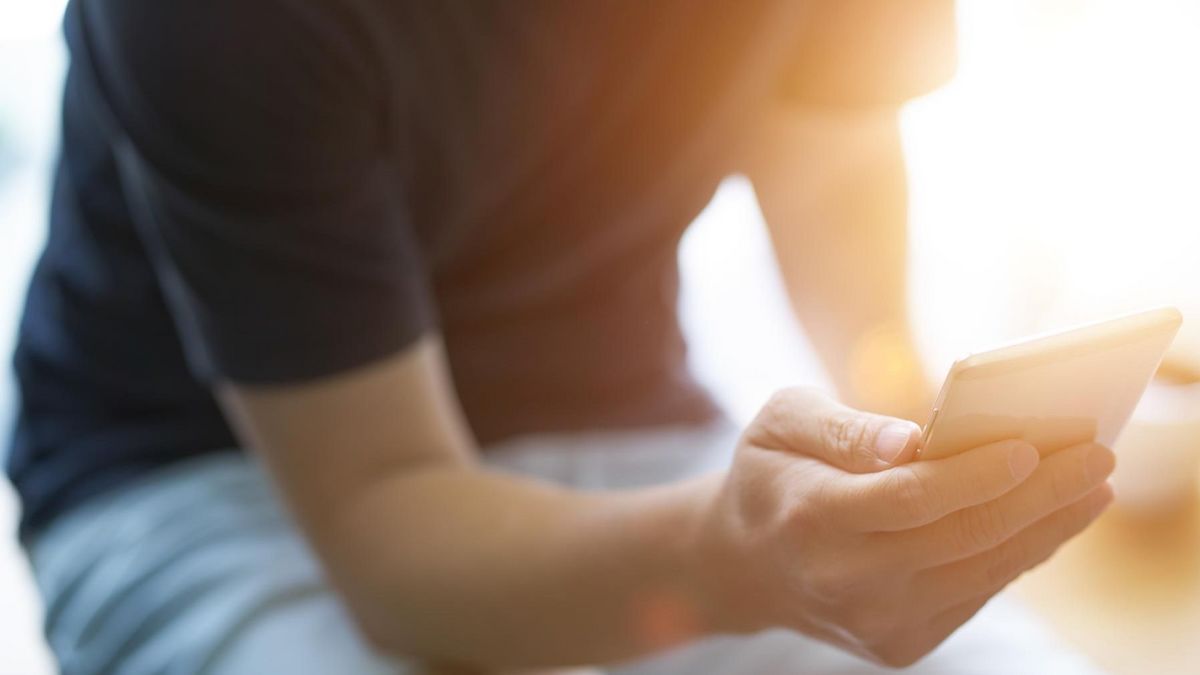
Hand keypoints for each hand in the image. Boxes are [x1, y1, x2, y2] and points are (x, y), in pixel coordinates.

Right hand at [688, 388, 1113, 666]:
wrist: (746, 561)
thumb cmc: (773, 472)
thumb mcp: (781, 422)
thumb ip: (841, 427)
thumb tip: (910, 441)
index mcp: (809, 518)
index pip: (908, 499)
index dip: (974, 476)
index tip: (1032, 446)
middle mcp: (843, 580)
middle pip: (960, 538)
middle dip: (1038, 497)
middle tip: (1096, 456)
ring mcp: (874, 621)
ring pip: (980, 572)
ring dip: (1046, 529)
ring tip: (1091, 487)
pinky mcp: (900, 643)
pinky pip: (975, 594)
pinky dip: (1019, 556)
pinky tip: (1050, 521)